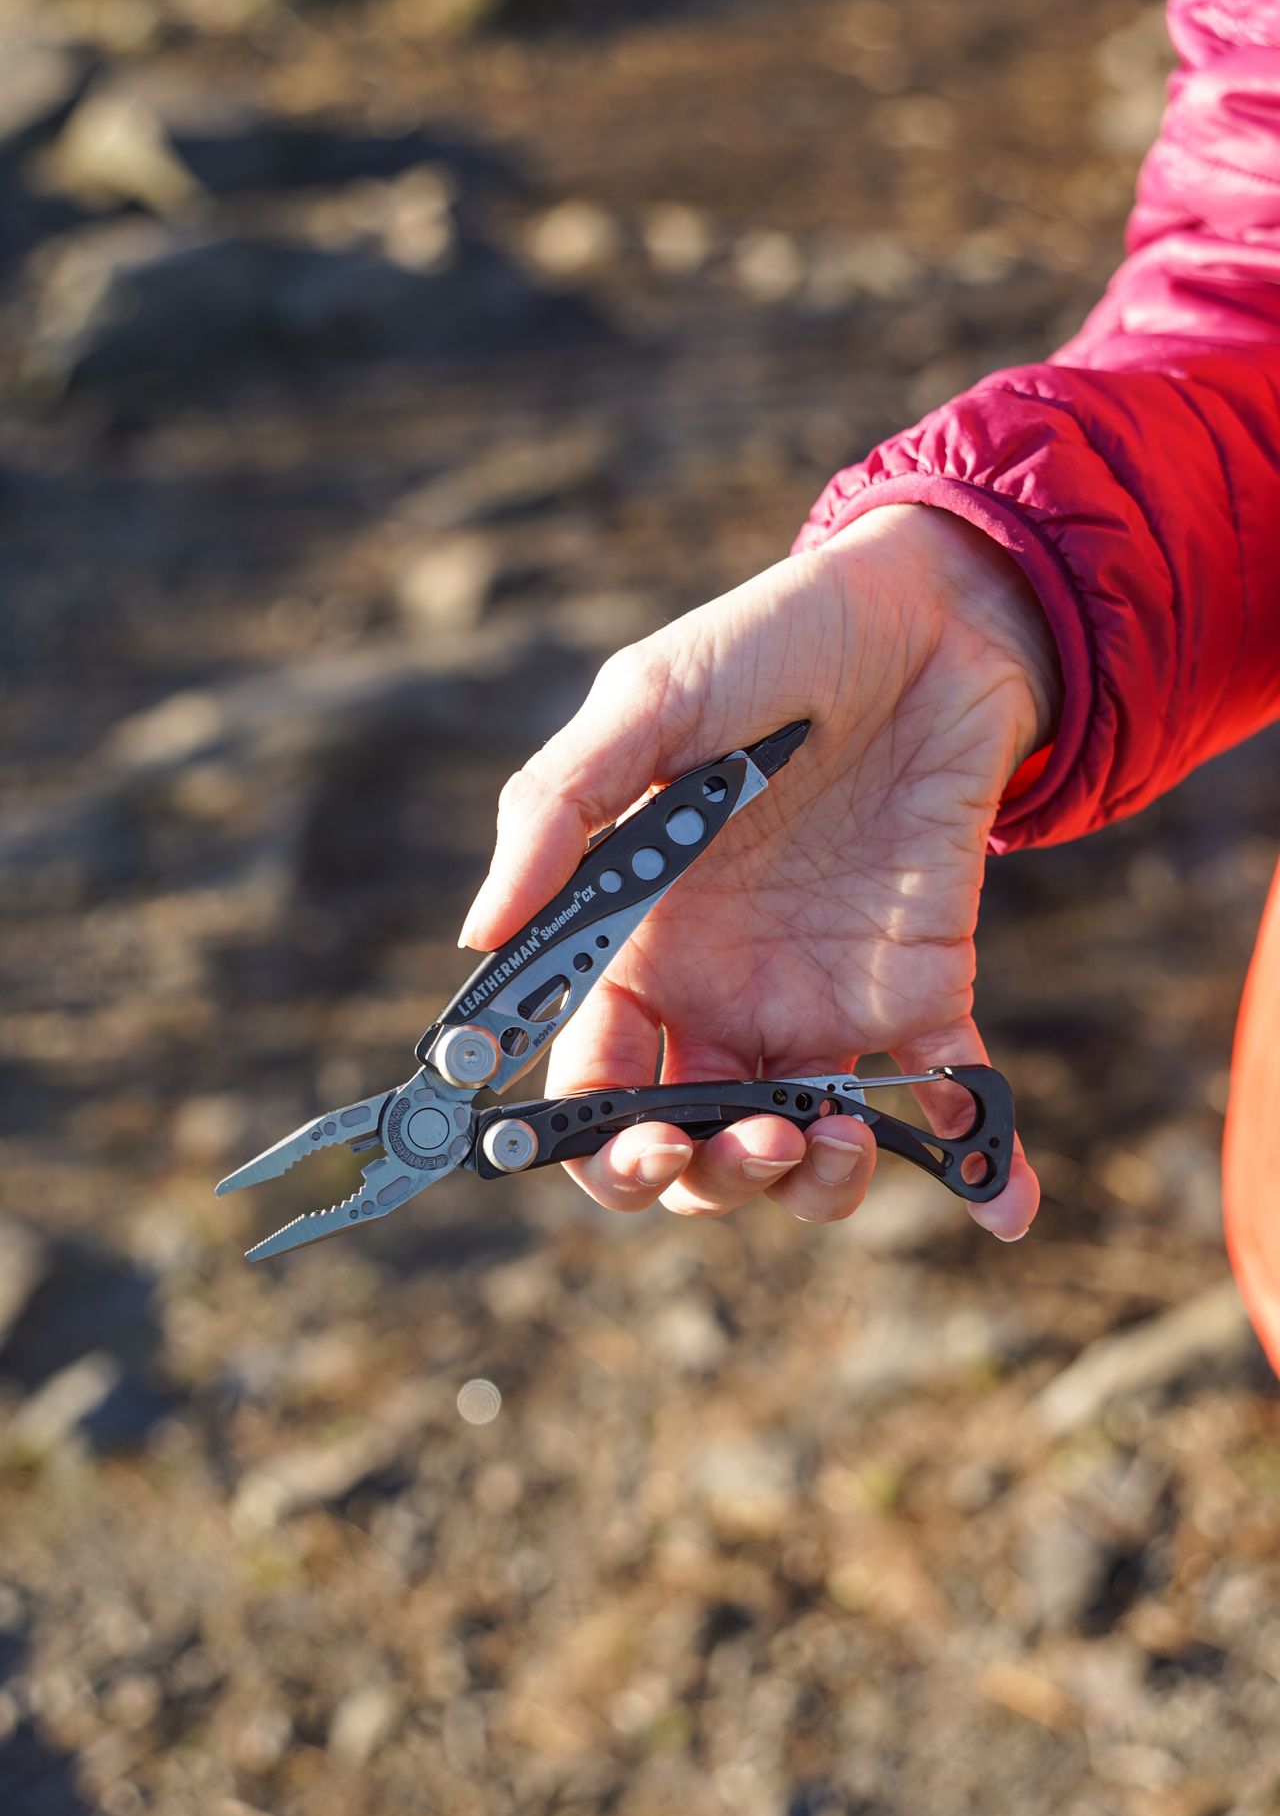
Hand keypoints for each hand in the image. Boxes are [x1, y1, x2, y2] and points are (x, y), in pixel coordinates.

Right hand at [460, 505, 1059, 1238]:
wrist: (925, 613)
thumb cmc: (767, 645)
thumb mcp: (649, 702)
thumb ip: (560, 810)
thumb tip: (478, 937)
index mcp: (639, 946)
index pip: (591, 1079)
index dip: (587, 1136)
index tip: (618, 1141)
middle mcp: (722, 995)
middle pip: (691, 1145)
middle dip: (702, 1179)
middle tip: (745, 1139)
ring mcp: (823, 1001)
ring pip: (805, 1149)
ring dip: (815, 1186)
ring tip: (832, 1136)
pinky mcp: (924, 987)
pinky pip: (946, 1093)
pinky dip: (986, 1163)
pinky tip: (1011, 1202)